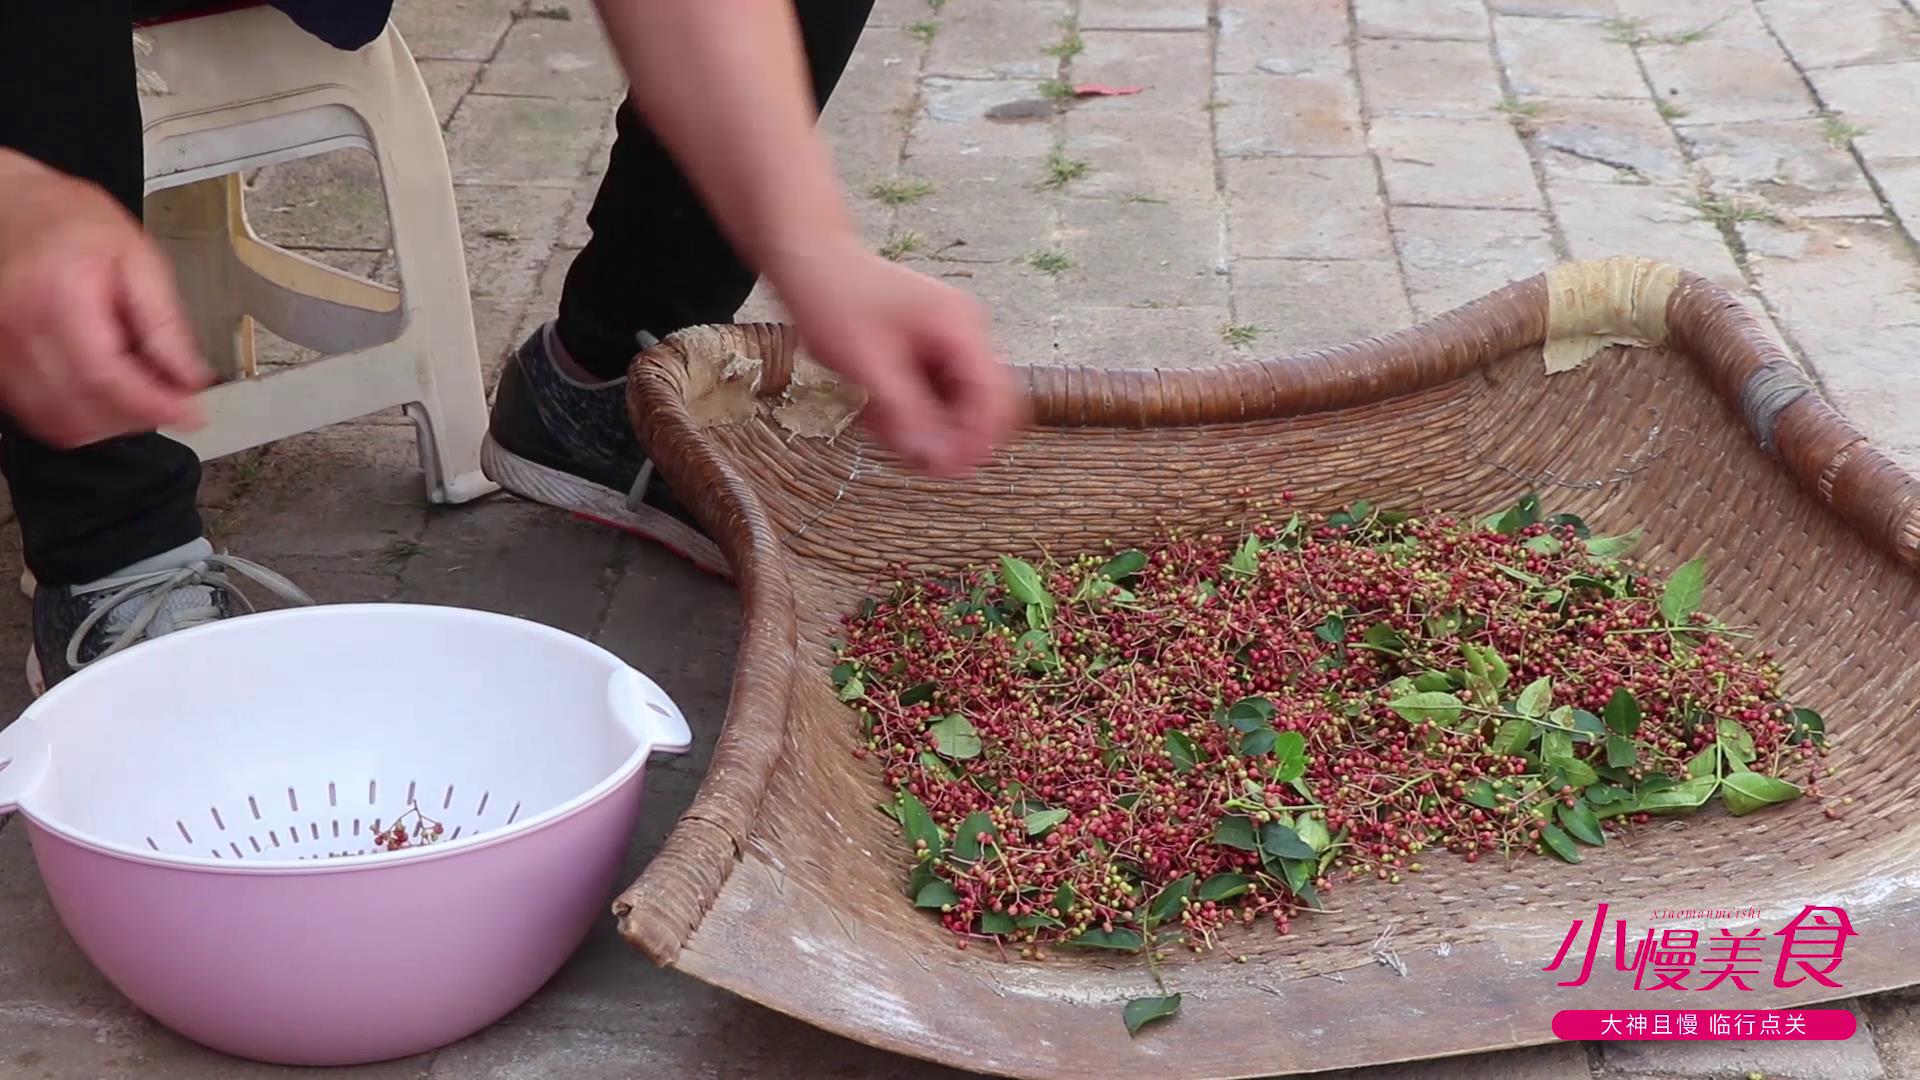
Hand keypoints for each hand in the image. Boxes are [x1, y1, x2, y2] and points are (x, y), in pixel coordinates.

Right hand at [0, 152, 209, 447]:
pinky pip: (35, 412)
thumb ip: (165, 320)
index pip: (107, 377)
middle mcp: (19, 332)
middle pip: (83, 409)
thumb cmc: (68, 220)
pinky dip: (77, 415)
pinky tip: (104, 392)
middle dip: (137, 416)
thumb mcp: (137, 256)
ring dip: (108, 423)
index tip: (192, 413)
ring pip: (58, 422)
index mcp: (58, 299)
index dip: (155, 405)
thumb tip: (192, 374)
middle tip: (172, 399)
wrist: (12, 206)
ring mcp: (0, 352)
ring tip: (140, 394)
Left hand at [768, 242, 1022, 474]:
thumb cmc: (832, 298)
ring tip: (877, 423)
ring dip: (926, 426)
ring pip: (960, 406)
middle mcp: (966, 333)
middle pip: (985, 405)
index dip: (977, 439)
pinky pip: (937, 395)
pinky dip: (912, 411)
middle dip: (951, 436)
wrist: (810, 258)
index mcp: (960, 328)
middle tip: (908, 454)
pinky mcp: (932, 348)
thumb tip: (938, 460)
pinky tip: (876, 410)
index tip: (945, 468)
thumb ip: (906, 415)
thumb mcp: (866, 366)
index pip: (995, 396)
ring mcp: (952, 340)